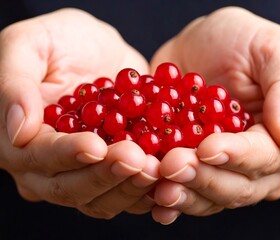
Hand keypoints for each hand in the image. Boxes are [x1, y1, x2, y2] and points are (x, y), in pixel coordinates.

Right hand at [0, 8, 159, 217]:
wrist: (99, 49)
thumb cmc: (60, 41)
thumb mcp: (29, 45)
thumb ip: (15, 84)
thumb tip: (17, 131)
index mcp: (20, 141)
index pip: (39, 157)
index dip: (66, 154)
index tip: (96, 146)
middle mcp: (49, 166)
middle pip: (71, 187)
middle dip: (105, 176)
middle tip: (137, 160)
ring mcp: (83, 171)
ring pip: (101, 198)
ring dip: (129, 188)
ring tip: (155, 168)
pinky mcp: (113, 169)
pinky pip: (127, 191)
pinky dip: (147, 189)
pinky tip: (166, 176)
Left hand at [150, 7, 279, 223]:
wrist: (199, 46)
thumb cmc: (241, 40)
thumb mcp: (272, 49)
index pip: (266, 154)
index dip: (238, 155)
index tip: (208, 148)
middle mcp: (257, 161)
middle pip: (236, 185)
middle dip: (204, 178)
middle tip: (173, 166)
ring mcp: (224, 167)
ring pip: (210, 195)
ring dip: (184, 195)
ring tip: (160, 189)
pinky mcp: (195, 165)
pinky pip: (186, 189)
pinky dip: (171, 199)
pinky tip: (155, 202)